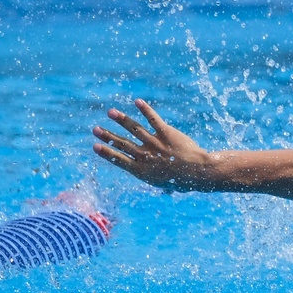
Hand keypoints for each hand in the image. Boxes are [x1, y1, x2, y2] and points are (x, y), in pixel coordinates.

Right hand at [93, 100, 215, 190]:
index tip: (94, 146)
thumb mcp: (167, 185)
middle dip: (107, 136)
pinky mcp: (166, 133)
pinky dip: (145, 110)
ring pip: (134, 129)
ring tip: (111, 112)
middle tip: (95, 129)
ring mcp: (155, 143)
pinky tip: (137, 102)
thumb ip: (161, 182)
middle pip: (122, 143)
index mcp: (141, 170)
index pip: (119, 160)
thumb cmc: (183, 181)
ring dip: (121, 119)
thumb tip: (166, 190)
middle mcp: (145, 156)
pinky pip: (154, 119)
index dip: (106, 153)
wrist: (198, 172)